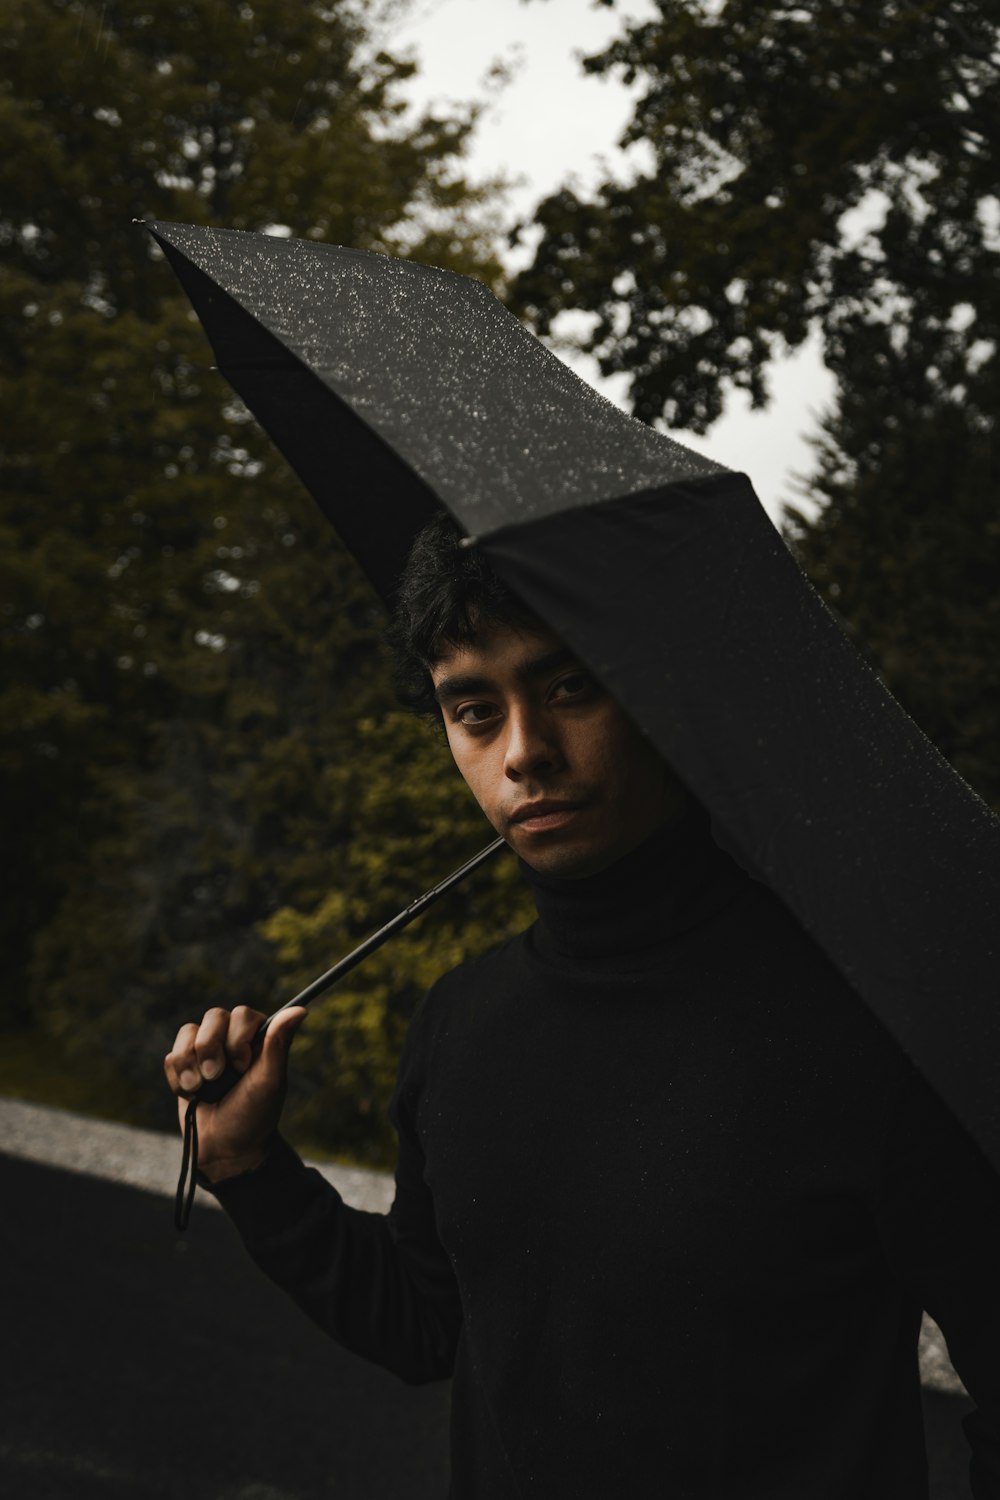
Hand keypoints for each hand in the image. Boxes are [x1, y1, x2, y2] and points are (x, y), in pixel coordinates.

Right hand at [163, 1004, 306, 1182]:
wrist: (223, 1149)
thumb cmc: (253, 1116)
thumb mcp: (269, 1082)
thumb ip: (279, 1044)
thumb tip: (301, 1009)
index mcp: (258, 1038)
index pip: (242, 1014)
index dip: (237, 1039)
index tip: (242, 1068)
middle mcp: (232, 1038)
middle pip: (213, 1017)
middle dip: (211, 1050)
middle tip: (217, 1078)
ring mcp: (207, 1051)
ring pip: (188, 1032)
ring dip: (191, 1064)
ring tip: (201, 1089)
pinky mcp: (185, 1067)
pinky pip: (171, 1055)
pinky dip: (178, 1077)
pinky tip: (191, 1093)